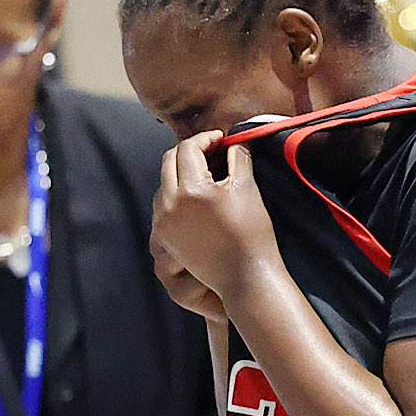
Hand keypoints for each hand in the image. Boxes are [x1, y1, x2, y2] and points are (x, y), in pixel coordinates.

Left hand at [152, 134, 279, 311]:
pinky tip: (196, 199)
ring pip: (163, 182)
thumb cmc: (251, 236)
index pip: (189, 148)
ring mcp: (163, 221)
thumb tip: (236, 141)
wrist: (245, 276)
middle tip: (212, 151)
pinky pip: (163, 205)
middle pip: (169, 160)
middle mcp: (170, 203)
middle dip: (190, 151)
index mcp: (191, 189)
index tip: (221, 138)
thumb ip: (239, 157)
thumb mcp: (248, 189)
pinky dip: (176, 194)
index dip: (206, 138)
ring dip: (181, 172)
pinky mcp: (164, 236)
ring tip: (206, 175)